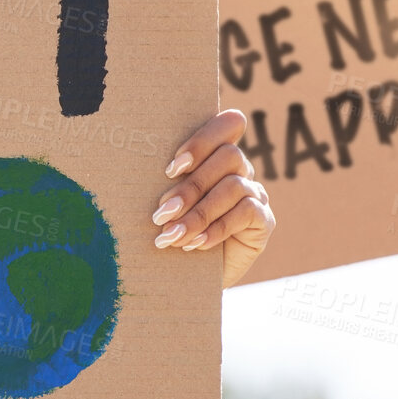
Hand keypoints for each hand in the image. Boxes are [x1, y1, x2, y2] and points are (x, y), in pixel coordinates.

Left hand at [153, 110, 275, 286]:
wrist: (190, 274)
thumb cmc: (171, 230)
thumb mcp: (166, 202)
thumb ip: (166, 181)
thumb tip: (133, 166)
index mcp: (216, 155)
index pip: (228, 124)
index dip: (203, 140)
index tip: (171, 169)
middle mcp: (240, 169)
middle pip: (229, 156)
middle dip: (191, 186)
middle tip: (162, 212)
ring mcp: (255, 193)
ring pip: (233, 186)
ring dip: (197, 213)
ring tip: (171, 234)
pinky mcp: (264, 220)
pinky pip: (246, 212)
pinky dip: (215, 229)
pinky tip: (194, 244)